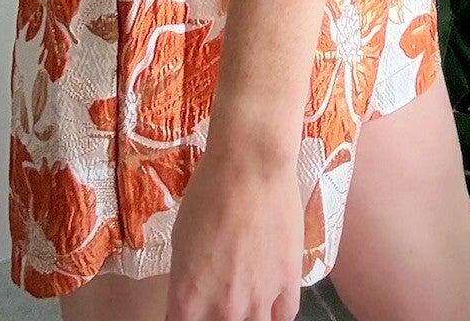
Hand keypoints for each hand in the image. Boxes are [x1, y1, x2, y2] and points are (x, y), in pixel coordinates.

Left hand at [164, 139, 305, 320]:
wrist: (251, 165)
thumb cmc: (208, 194)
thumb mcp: (181, 241)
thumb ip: (187, 280)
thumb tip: (194, 293)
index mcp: (188, 300)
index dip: (188, 318)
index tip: (193, 309)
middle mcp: (223, 310)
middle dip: (216, 316)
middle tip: (221, 295)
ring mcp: (259, 300)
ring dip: (249, 317)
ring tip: (246, 301)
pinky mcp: (288, 283)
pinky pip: (283, 317)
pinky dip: (274, 312)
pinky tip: (270, 302)